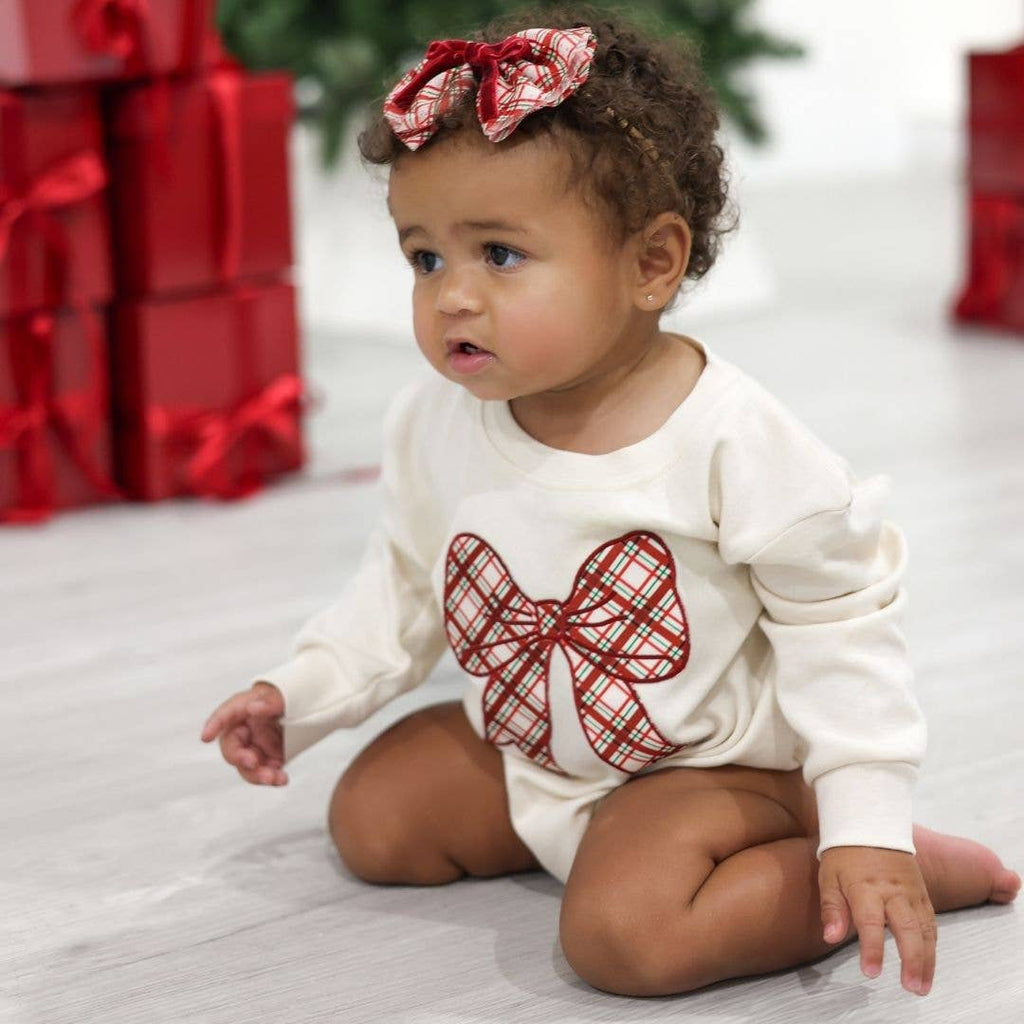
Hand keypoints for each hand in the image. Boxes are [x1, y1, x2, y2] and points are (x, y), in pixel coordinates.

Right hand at [200, 681, 287, 785]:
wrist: (308, 710)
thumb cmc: (290, 697)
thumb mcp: (284, 695)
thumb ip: (270, 701)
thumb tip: (253, 707)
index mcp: (244, 708)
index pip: (225, 714)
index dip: (214, 725)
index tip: (206, 737)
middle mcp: (245, 729)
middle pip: (232, 747)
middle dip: (239, 758)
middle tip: (252, 763)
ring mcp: (255, 746)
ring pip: (246, 766)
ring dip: (257, 775)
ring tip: (274, 778)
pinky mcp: (267, 759)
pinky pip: (264, 773)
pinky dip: (272, 778)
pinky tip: (282, 779)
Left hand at [819, 846, 936, 994]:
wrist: (870, 822)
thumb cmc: (845, 852)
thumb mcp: (828, 876)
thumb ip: (831, 908)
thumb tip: (830, 937)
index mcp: (866, 888)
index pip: (870, 923)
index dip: (872, 949)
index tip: (871, 972)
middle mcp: (893, 891)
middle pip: (908, 929)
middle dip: (912, 961)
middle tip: (911, 988)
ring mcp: (911, 892)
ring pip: (926, 929)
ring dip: (927, 959)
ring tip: (923, 985)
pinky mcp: (922, 892)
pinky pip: (931, 920)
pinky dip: (933, 943)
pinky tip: (929, 961)